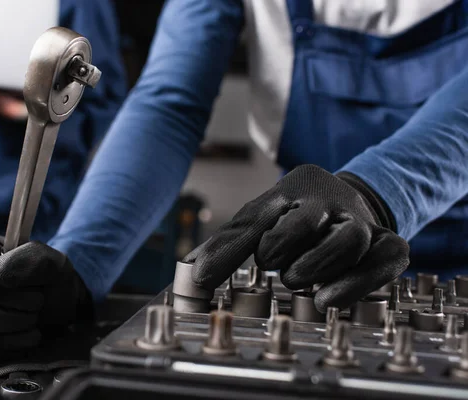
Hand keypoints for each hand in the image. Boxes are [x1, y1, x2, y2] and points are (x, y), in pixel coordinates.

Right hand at [0, 233, 92, 359]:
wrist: (55, 307)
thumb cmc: (49, 281)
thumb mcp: (54, 264)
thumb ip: (33, 259)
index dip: (3, 288)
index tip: (34, 292)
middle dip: (4, 314)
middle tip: (34, 311)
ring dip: (3, 333)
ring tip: (31, 324)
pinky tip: (23, 339)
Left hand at [183, 164, 408, 311]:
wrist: (358, 202)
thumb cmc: (299, 215)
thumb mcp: (263, 217)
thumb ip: (230, 242)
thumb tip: (192, 272)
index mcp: (292, 188)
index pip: (254, 218)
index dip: (227, 250)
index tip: (202, 279)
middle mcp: (328, 200)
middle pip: (305, 221)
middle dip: (282, 245)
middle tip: (271, 265)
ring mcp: (361, 221)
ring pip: (348, 240)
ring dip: (317, 265)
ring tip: (295, 281)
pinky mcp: (389, 243)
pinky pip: (383, 261)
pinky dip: (355, 284)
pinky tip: (328, 299)